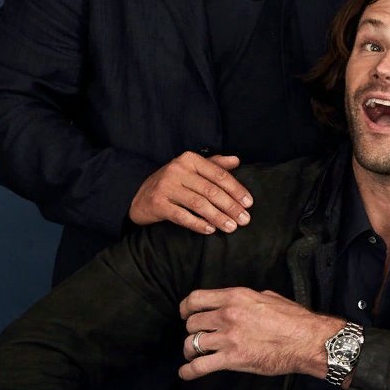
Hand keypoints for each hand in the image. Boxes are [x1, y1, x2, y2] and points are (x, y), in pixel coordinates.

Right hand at [129, 152, 252, 234]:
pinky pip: (182, 216)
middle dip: (230, 206)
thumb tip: (237, 160)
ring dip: (218, 217)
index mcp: (189, 159)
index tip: (249, 203)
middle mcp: (177, 170)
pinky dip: (198, 224)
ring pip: (199, 204)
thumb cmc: (174, 183)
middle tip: (245, 220)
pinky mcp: (157, 203)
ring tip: (232, 227)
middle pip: (211, 191)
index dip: (236, 190)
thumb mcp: (192, 169)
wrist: (140, 196)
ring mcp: (165, 186)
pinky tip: (210, 230)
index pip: (219, 175)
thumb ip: (215, 164)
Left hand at [178, 287, 340, 380]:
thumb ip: (249, 299)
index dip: (186, 308)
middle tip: (198, 337)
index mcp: (236, 297)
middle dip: (193, 331)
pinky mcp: (232, 359)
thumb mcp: (270, 297)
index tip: (186, 314)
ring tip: (194, 354)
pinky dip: (188, 371)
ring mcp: (228, 338)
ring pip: (192, 343)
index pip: (196, 299)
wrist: (307, 340)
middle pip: (192, 323)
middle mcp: (227, 315)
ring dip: (190, 350)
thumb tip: (241, 302)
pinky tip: (186, 373)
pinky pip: (200, 367)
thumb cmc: (294, 319)